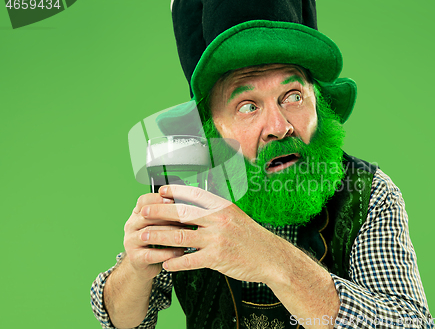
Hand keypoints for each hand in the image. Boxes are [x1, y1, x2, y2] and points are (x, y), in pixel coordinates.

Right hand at [122, 192, 188, 281]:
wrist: (141, 266)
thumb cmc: (155, 241)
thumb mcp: (159, 224)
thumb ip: (168, 213)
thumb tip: (189, 202)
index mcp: (137, 214)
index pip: (144, 200)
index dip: (158, 199)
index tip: (174, 200)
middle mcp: (131, 226)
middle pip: (148, 216)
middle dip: (169, 216)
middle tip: (187, 218)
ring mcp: (131, 242)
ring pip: (150, 234)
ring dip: (171, 234)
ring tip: (187, 235)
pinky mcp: (135, 258)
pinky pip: (152, 254)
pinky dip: (168, 252)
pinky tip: (180, 251)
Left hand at [138, 185, 291, 283]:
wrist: (271, 257)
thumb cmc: (251, 237)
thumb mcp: (235, 215)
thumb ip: (215, 210)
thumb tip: (194, 202)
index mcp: (222, 207)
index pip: (194, 195)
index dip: (174, 192)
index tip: (159, 191)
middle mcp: (219, 220)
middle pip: (182, 213)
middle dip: (159, 211)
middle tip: (143, 211)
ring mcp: (217, 239)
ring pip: (180, 236)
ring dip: (159, 236)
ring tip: (144, 236)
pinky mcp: (217, 258)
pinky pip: (190, 260)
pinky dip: (175, 262)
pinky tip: (165, 263)